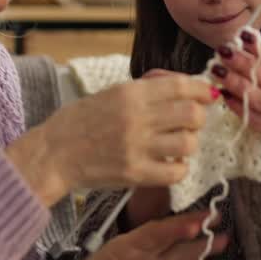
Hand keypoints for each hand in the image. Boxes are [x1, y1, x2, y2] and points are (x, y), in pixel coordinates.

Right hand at [12, 74, 217, 203]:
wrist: (53, 154)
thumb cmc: (79, 122)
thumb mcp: (110, 94)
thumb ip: (144, 91)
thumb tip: (182, 88)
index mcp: (130, 93)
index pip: (180, 86)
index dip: (201, 89)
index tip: (208, 94)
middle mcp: (136, 118)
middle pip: (192, 114)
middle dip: (198, 117)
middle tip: (189, 123)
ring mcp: (137, 147)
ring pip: (188, 143)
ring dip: (188, 144)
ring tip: (177, 145)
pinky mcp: (135, 173)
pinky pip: (176, 171)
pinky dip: (178, 168)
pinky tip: (168, 164)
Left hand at [51, 210, 228, 259]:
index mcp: (128, 245)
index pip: (155, 232)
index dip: (175, 227)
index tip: (197, 222)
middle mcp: (143, 252)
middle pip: (172, 239)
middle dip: (195, 230)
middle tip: (219, 220)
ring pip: (179, 254)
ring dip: (200, 248)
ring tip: (224, 241)